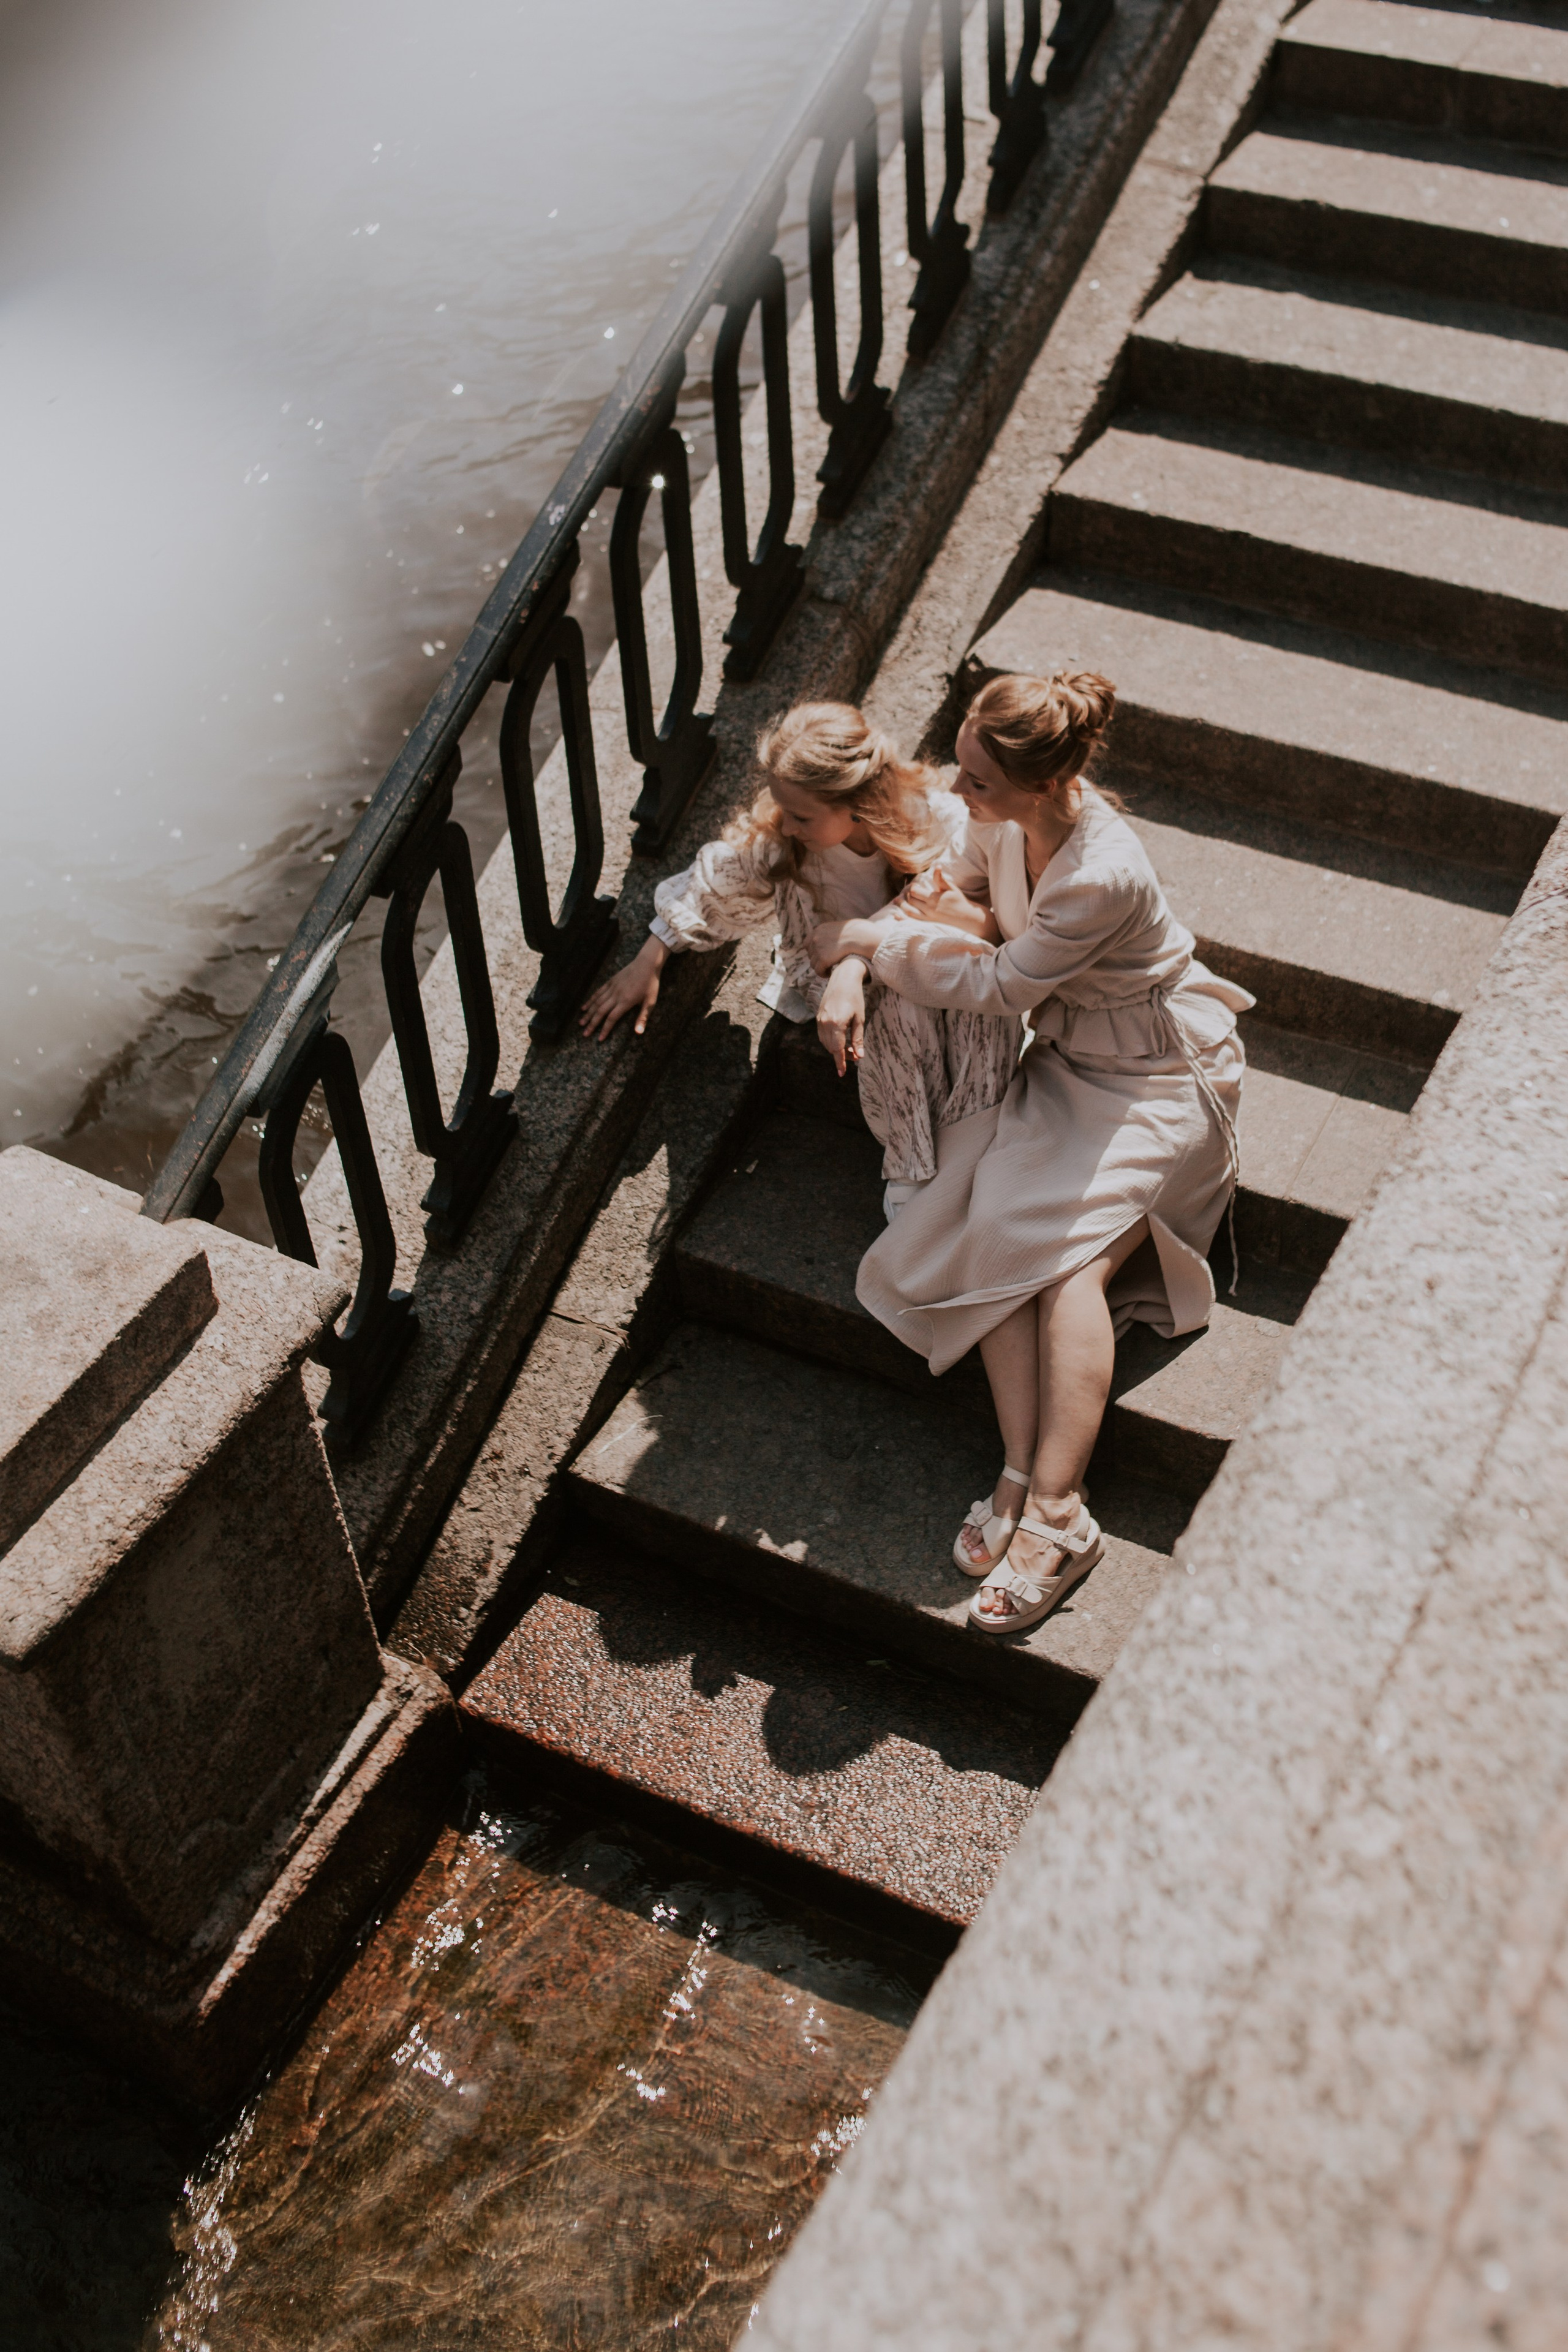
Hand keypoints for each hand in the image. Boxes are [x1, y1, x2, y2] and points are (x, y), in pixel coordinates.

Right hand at [579, 935, 669, 1041]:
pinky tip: (584, 1007)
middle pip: (600, 1012)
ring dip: (588, 1014)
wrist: (646, 963)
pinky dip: (590, 1000)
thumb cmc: (650, 984)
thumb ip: (643, 1017)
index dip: (605, 1029)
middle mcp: (615, 995)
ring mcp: (611, 988)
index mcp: (625, 1002)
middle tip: (584, 1034)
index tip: (599, 1039)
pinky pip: (598, 992)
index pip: (611, 1019)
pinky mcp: (610, 982)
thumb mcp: (650, 1002)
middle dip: (592, 1024)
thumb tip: (638, 1033)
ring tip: (580, 1022)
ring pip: (596, 1002)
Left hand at [810, 916, 887, 974]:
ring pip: (813, 964)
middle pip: (810, 955)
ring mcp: (818, 949)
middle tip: (828, 964)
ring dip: (821, 967)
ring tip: (829, 969)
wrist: (861, 937)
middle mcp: (815, 938)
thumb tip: (829, 942)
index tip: (822, 956)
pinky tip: (830, 973)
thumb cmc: (855, 933)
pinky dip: (823, 974)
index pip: (807, 944)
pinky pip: (818, 971)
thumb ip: (830, 934)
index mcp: (818, 930)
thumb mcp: (839, 929)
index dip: (813, 952)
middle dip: (818, 960)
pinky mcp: (823, 959)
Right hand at [816, 959, 866, 1078]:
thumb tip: (859, 1056)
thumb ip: (858, 1038)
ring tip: (850, 1048)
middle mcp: (824, 1023)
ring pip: (826, 1043)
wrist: (843, 979)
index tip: (842, 1074)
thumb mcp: (860, 1019)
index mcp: (836, 1024)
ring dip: (836, 1048)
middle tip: (856, 1055)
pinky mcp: (818, 1017)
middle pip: (831, 1048)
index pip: (837, 1049)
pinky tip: (841, 1039)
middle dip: (842, 1055)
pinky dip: (831, 1041)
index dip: (840, 1062)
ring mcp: (819, 1020)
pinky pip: (822, 1035)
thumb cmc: (855, 998)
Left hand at [897, 865, 996, 939]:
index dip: (912, 888)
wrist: (966, 918)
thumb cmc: (958, 900)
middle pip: (910, 900)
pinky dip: (902, 919)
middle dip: (905, 895)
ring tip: (896, 900)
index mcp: (934, 898)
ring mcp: (928, 918)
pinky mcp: (928, 925)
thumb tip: (937, 866)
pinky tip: (895, 916)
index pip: (915, 891)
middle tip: (904, 892)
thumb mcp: (951, 888)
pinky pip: (912, 922)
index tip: (914, 886)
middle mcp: (929, 909)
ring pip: (909, 911)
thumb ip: (940, 879)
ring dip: (901, 905)